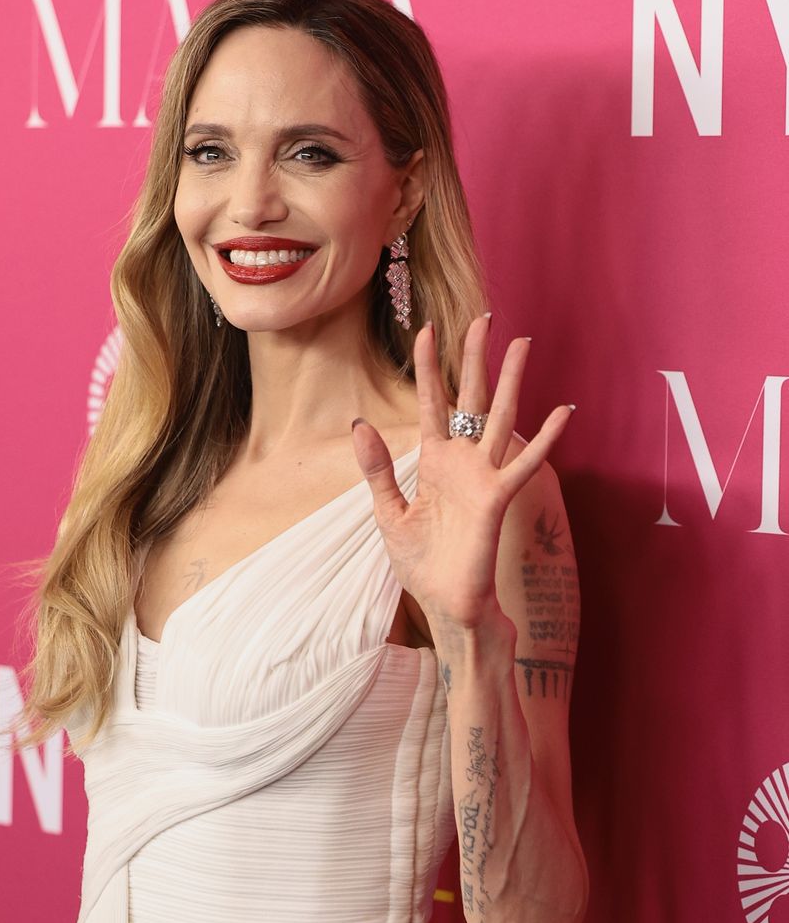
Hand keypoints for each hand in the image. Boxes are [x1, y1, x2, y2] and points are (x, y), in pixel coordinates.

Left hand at [351, 315, 573, 632]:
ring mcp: (482, 477)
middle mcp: (461, 462)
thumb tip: (360, 423)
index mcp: (433, 462)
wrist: (446, 604)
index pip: (431, 403)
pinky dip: (545, 438)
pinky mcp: (496, 499)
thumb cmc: (422, 563)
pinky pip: (524, 463)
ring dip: (510, 381)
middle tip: (483, 318)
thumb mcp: (388, 512)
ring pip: (499, 418)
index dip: (427, 368)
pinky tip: (563, 411)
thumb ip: (378, 468)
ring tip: (522, 343)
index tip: (424, 330)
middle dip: (474, 359)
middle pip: (469, 398)